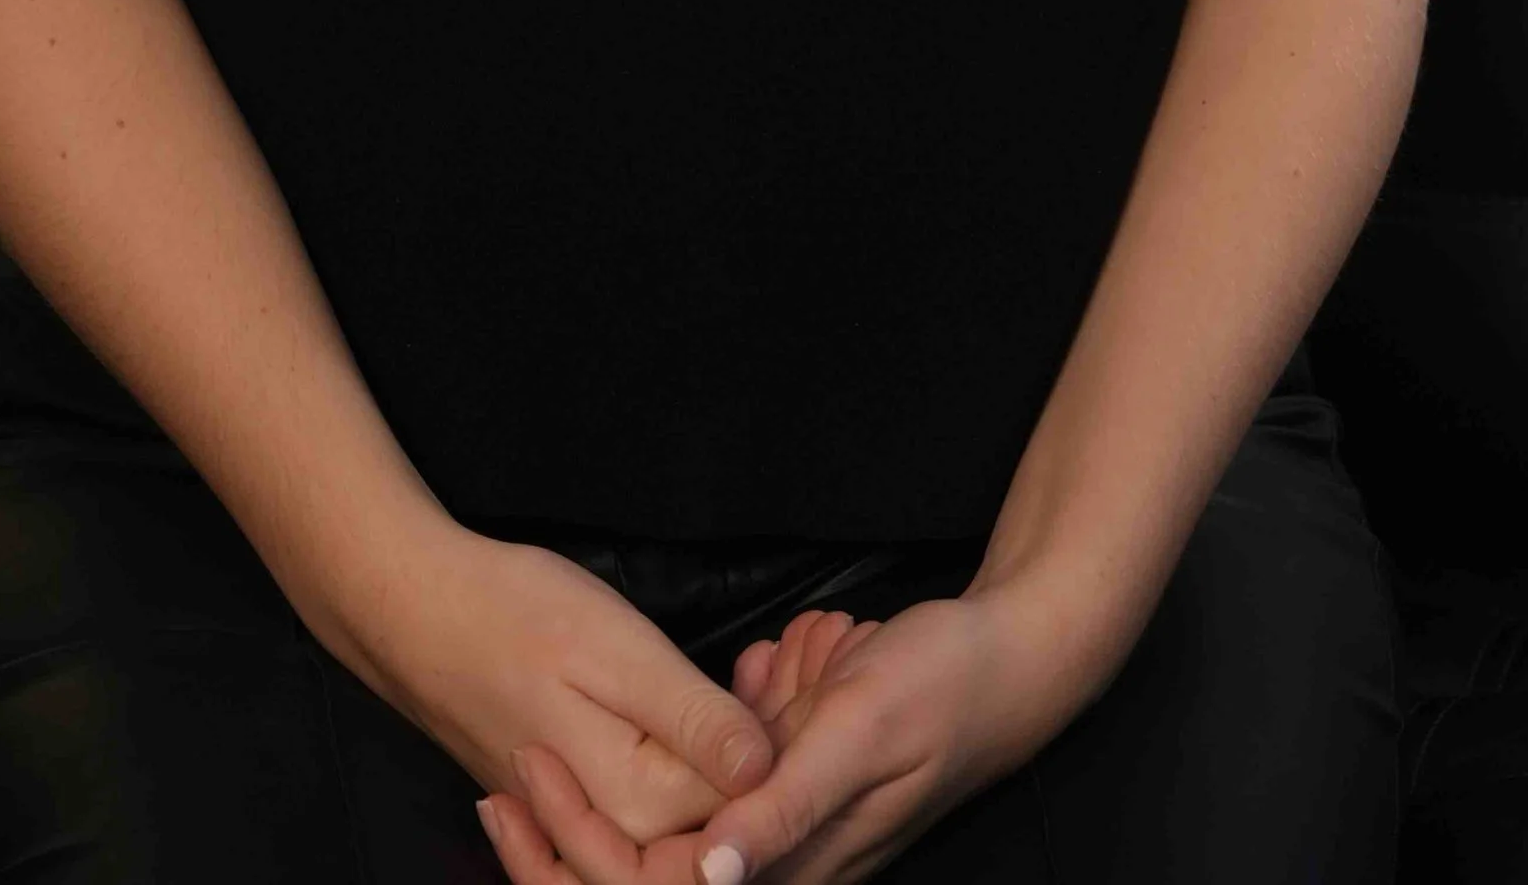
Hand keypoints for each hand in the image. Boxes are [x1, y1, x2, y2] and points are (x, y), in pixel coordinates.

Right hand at [478, 604, 884, 884]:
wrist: (415, 611)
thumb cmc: (512, 613)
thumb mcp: (617, 649)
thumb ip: (694, 718)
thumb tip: (769, 772)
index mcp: (634, 805)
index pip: (748, 800)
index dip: (783, 736)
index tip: (795, 669)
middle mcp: (615, 833)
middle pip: (721, 812)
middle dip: (758, 749)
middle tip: (772, 662)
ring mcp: (593, 822)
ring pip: (691, 803)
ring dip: (724, 750)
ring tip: (744, 670)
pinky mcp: (580, 799)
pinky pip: (654, 797)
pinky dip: (687, 752)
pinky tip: (693, 695)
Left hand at [483, 579, 1094, 884]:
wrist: (1014, 665)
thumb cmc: (941, 691)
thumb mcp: (860, 729)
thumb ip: (786, 804)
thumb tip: (711, 874)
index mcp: (796, 863)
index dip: (583, 854)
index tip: (524, 785)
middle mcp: (787, 861)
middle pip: (654, 875)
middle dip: (579, 829)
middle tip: (512, 772)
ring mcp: (791, 828)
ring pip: (680, 832)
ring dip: (638, 782)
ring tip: (616, 728)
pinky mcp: (797, 795)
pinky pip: (724, 784)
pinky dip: (706, 739)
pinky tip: (741, 682)